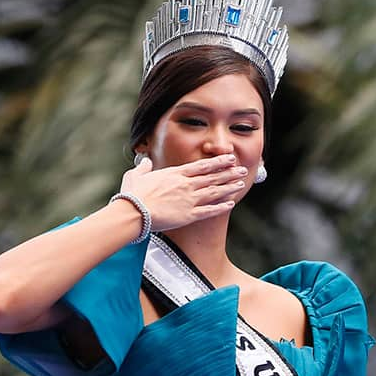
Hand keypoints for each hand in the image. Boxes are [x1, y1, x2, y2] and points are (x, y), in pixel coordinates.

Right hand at [117, 154, 248, 231]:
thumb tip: (145, 162)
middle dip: (229, 173)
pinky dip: (221, 207)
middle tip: (242, 170)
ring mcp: (189, 200)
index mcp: (175, 174)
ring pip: (214, 192)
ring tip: (241, 184)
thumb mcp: (135, 175)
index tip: (229, 159)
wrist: (133, 212)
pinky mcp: (189, 215)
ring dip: (229, 187)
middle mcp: (186, 185)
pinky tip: (231, 204)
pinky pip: (209, 211)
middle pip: (213, 177)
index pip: (202, 166)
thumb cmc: (132, 195)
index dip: (218, 162)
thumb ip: (143, 168)